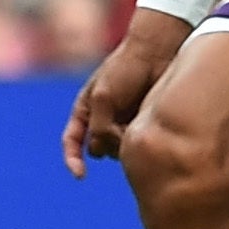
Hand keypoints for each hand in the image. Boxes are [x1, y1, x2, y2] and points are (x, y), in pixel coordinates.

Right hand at [63, 10, 192, 176]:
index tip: (80, 175)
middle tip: (121, 126)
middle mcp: (101, 119)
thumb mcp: (104, 97)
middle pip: (99, 148)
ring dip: (125, 141)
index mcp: (85, 110)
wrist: (157, 53)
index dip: (72, 160)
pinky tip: (147, 122)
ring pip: (118, 150)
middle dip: (109, 143)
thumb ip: (100, 127)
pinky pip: (136, 143)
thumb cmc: (126, 69)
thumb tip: (105, 152)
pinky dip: (139, 138)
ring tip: (136, 119)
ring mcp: (122, 123)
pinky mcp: (141, 124)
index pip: (71, 142)